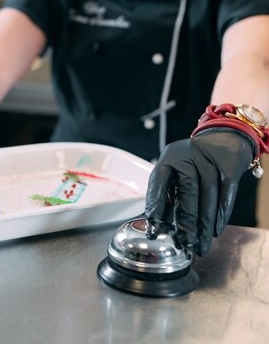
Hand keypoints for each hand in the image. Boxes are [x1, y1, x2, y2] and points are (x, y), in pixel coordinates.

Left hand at [145, 128, 254, 255]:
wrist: (224, 138)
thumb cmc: (193, 161)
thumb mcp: (175, 169)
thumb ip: (167, 192)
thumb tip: (159, 223)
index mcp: (168, 158)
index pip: (159, 182)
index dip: (156, 203)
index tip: (154, 224)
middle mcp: (188, 158)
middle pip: (187, 193)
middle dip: (185, 222)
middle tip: (183, 243)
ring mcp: (210, 162)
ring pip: (208, 198)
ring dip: (204, 225)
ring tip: (200, 245)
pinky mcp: (230, 167)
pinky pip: (226, 194)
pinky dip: (221, 215)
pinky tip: (216, 231)